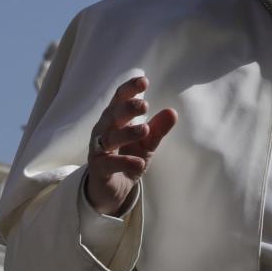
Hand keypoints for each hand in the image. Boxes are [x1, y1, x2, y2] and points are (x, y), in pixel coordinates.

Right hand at [85, 76, 178, 215]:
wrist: (111, 189)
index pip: (119, 99)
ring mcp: (99, 150)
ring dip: (127, 133)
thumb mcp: (147, 144)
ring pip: (110, 138)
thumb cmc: (127, 157)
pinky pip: (109, 164)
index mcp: (115, 119)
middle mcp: (104, 130)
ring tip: (145, 130)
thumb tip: (172, 112)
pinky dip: (124, 162)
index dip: (129, 89)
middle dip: (127, 108)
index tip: (143, 81)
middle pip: (113, 115)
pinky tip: (139, 163)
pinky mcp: (99, 169)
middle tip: (145, 105)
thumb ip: (158, 129)